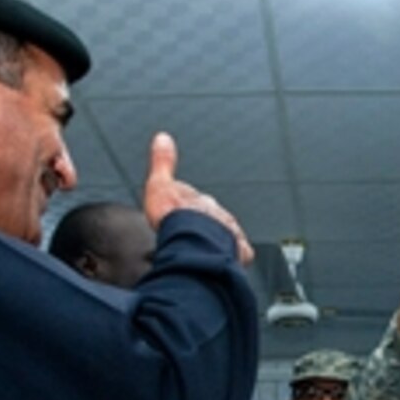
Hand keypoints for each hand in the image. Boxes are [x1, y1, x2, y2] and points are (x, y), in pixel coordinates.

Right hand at [143, 132, 253, 264]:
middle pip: (213, 219)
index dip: (189, 209)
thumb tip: (163, 138)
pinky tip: (222, 261)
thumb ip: (162, 161)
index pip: (198, 201)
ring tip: (204, 252)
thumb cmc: (174, 217)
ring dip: (217, 241)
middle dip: (204, 225)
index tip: (182, 216)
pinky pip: (239, 253)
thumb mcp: (160, 184)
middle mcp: (219, 215)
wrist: (191, 241)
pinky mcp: (237, 251)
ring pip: (226, 235)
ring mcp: (229, 233)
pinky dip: (233, 256)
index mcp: (201, 200)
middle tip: (191, 236)